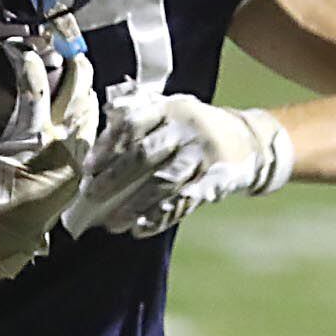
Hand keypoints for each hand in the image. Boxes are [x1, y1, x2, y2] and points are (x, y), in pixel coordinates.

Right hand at [0, 39, 92, 285]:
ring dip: (84, 92)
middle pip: (77, 92)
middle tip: (66, 47)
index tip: (16, 48)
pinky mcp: (74, 177)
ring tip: (80, 75)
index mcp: (34, 136)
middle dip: (73, 65)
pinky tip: (83, 115)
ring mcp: (72, 162)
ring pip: (89, 115)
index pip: (36, 83)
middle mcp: (60, 146)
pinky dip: (87, 122)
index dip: (26, 59)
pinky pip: (89, 139)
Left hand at [64, 89, 295, 238]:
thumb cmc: (191, 128)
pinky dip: (161, 217)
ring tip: (113, 224)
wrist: (248, 139)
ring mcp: (202, 154)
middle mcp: (186, 128)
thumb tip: (94, 149)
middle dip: (115, 177)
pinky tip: (141, 228)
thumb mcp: (170, 113)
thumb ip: (136, 122)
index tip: (87, 167)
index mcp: (169, 108)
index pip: (133, 123)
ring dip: (136, 204)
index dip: (107, 145)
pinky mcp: (216, 179)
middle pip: (145, 154)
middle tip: (91, 195)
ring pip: (164, 182)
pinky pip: (185, 201)